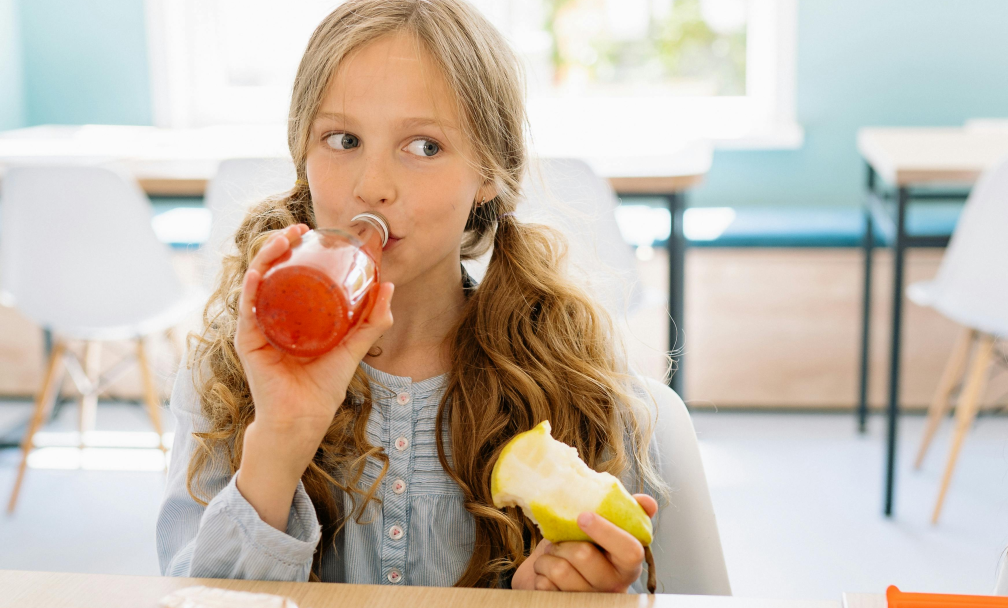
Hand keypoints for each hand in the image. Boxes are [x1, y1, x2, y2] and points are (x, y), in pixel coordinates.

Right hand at [235, 224, 394, 473]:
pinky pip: (247, 310)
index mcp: (291, 316)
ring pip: (256, 283)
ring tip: (282, 239)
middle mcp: (271, 317)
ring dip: (266, 257)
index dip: (296, 250)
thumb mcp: (353, 348)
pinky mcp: (249, 342)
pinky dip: (251, 288)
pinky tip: (259, 271)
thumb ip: (372, 321)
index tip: (310, 231)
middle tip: (299, 229)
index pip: (289, 274)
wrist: (305, 418)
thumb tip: (389, 286)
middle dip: (281, 245)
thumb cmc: (323, 386)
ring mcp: (257, 328)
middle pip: (271, 272)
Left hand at [511, 494, 657, 592]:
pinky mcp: (565, 604)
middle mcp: (613, 585)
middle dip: (564, 541)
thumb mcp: (605, 525)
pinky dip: (540, 571)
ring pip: (560, 570)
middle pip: (584, 555)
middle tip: (561, 539)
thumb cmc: (583, 542)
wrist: (554, 565)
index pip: (630, 551)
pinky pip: (545, 584)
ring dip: (548, 556)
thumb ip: (627, 511)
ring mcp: (589, 598)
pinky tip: (547, 572)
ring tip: (553, 554)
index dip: (607, 532)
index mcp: (629, 564)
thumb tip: (648, 502)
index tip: (583, 516)